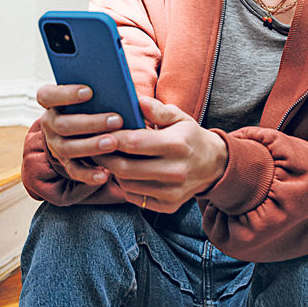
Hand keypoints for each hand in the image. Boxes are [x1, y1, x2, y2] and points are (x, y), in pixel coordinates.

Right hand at [36, 83, 124, 185]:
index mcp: (50, 102)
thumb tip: (116, 86)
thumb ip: (97, 89)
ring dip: (91, 146)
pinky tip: (105, 175)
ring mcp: (56, 144)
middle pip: (63, 124)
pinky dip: (89, 174)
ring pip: (68, 148)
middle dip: (91, 123)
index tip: (89, 91)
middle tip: (117, 119)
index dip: (66, 93)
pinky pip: (75, 171)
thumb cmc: (90, 103)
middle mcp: (49, 123)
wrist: (78, 128)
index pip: (47, 95)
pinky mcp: (66, 162)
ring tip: (113, 143)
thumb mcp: (88, 95)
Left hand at [94, 96, 228, 211]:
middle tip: (94, 147)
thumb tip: (134, 100)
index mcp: (177, 145)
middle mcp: (175, 171)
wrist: (214, 165)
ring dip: (113, 172)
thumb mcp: (178, 117)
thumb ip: (156, 109)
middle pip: (125, 169)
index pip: (134, 143)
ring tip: (110, 158)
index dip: (112, 138)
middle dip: (105, 157)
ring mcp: (172, 192)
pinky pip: (135, 198)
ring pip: (127, 185)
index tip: (98, 132)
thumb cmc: (189, 136)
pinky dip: (125, 185)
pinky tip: (124, 173)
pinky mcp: (168, 206)